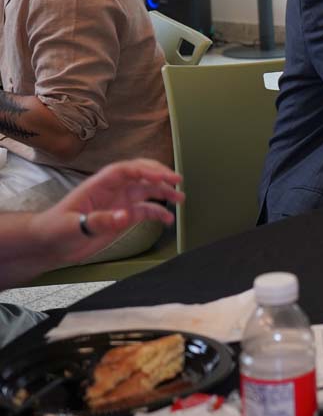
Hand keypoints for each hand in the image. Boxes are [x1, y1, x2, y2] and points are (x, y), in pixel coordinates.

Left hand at [31, 159, 182, 266]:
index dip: (145, 170)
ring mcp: (119, 202)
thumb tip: (126, 216)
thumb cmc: (55, 230)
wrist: (49, 245)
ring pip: (147, 191)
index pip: (125, 170)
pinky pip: (145, 211)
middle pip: (140, 174)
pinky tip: (169, 220)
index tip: (162, 177)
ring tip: (181, 198)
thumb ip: (99, 221)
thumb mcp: (73, 227)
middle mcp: (113, 190)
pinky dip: (159, 213)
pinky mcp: (123, 216)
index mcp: (99, 185)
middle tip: (177, 180)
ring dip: (164, 192)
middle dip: (160, 174)